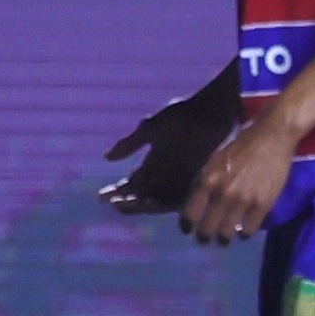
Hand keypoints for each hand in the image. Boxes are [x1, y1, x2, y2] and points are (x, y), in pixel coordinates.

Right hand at [101, 91, 237, 216]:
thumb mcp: (152, 128)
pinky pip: (181, 200)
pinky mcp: (199, 183)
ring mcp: (183, 180)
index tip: (101, 196)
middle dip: (128, 202)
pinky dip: (165, 203)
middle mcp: (166, 176)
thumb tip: (107, 158)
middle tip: (114, 202)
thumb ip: (131, 143)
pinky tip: (151, 203)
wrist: (213, 109)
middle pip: (144, 197)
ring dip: (143, 206)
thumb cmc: (183, 114)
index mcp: (154, 164)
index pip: (132, 185)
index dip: (117, 192)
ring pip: (159, 202)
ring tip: (129, 204)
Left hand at [177, 112, 299, 243]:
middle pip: (207, 228)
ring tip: (227, 238)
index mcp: (207, 180)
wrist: (272, 138)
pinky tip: (245, 231)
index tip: (189, 230)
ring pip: (227, 233)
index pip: (190, 213)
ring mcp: (243, 201)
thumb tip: (199, 203)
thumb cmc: (242, 146)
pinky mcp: (263, 205)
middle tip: (208, 239)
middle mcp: (222, 193)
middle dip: (205, 237)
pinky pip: (249, 230)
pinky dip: (245, 233)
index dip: (188, 226)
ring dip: (225, 238)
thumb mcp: (215, 161)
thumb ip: (206, 182)